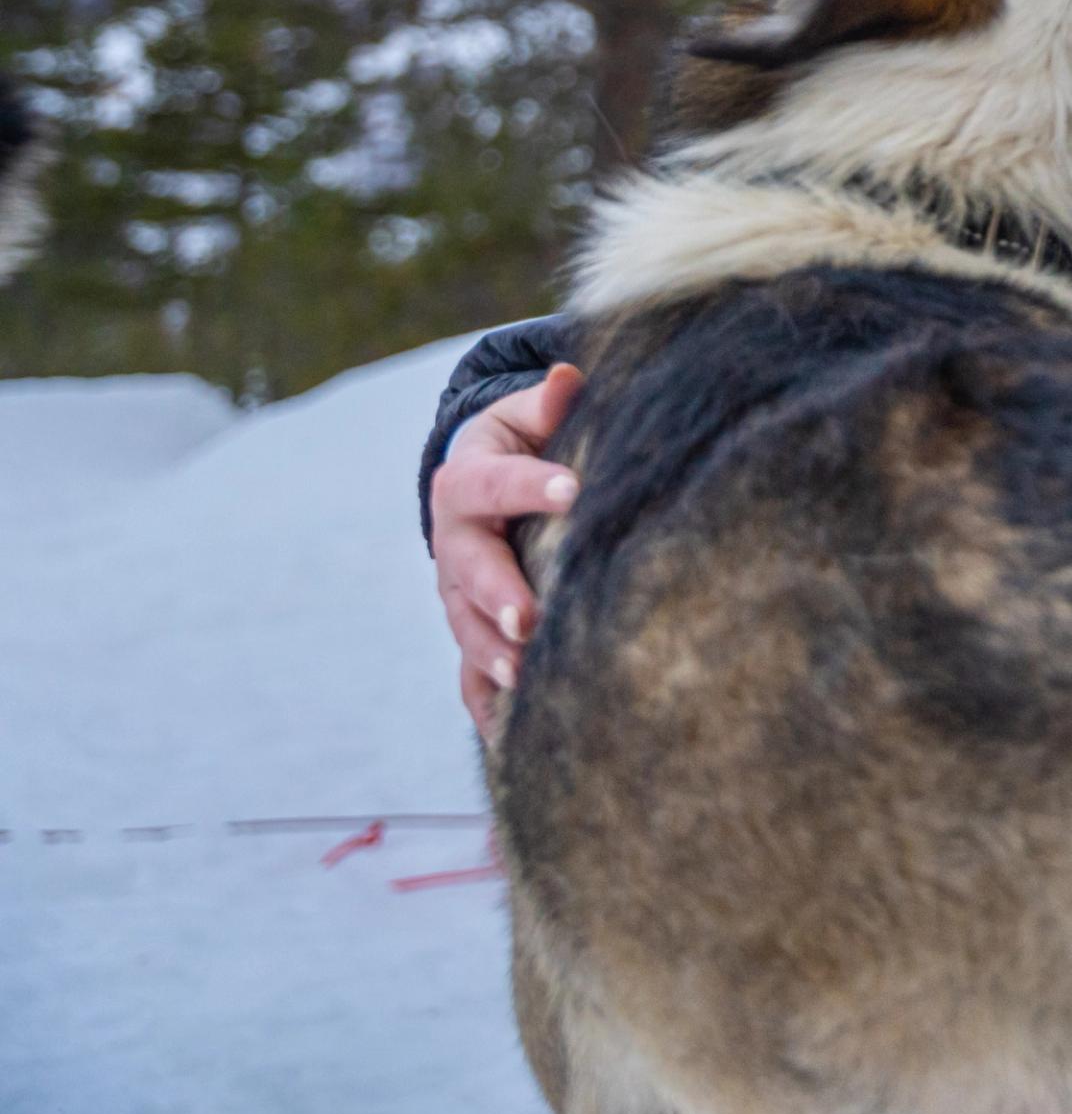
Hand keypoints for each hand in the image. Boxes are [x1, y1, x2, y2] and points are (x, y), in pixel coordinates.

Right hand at [430, 362, 581, 734]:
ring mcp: (459, 594)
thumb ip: (547, 403)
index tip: (574, 490)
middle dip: (497, 594)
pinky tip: (511, 736)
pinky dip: (487, 706)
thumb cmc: (523, 442)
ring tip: (522, 675)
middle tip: (526, 618)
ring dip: (491, 654)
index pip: (497, 481)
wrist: (483, 484)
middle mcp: (455, 542)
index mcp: (468, 480)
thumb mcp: (527, 416)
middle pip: (470, 569)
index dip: (532, 484)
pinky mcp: (472, 631)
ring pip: (466, 628)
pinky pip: (471, 675)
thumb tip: (568, 377)